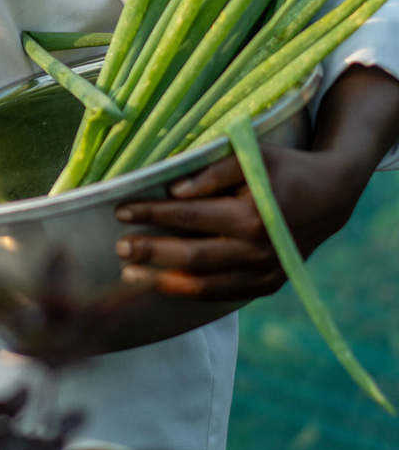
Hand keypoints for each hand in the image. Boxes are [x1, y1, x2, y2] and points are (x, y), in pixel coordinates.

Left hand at [113, 65, 398, 302]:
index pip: (189, 217)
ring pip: (203, 284)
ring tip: (129, 271)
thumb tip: (173, 191)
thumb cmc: (283, 169)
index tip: (120, 210)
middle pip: (191, 256)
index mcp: (252, 215)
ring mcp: (264, 274)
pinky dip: (189, 291)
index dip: (152, 214)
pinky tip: (162, 283)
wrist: (329, 197)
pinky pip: (221, 294)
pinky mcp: (267, 286)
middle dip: (150, 252)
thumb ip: (212, 172)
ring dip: (161, 280)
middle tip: (119, 246)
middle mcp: (258, 251)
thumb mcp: (251, 156)